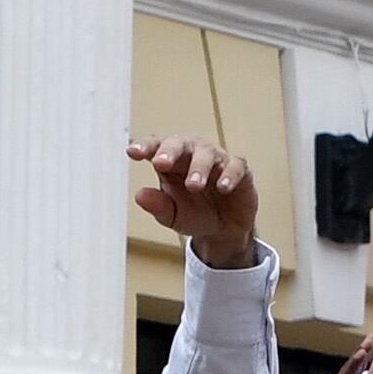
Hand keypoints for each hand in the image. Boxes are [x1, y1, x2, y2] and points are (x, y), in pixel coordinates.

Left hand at [129, 136, 263, 269]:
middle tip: (161, 163)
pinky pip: (236, 165)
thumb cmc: (194, 214)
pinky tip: (222, 187)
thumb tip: (140, 196)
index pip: (156, 146)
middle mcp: (193, 155)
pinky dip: (229, 174)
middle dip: (170, 151)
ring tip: (193, 185)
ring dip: (198, 167)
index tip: (133, 152)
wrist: (222, 230)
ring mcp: (217, 160)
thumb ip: (157, 205)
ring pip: (207, 153)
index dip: (145, 146)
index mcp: (171, 161)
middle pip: (181, 143)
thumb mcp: (172, 216)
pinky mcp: (239, 170)